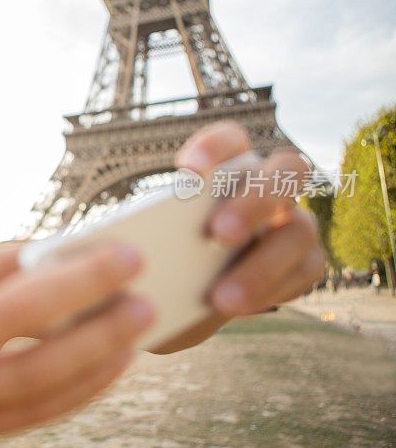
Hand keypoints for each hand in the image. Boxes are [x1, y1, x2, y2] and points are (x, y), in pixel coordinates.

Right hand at [0, 243, 154, 441]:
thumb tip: (68, 263)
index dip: (51, 256)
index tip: (107, 241)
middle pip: (12, 318)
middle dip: (82, 290)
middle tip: (136, 265)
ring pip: (30, 375)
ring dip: (95, 345)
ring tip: (140, 315)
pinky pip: (33, 412)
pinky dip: (82, 386)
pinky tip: (116, 360)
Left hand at [175, 121, 324, 315]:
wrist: (182, 290)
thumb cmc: (166, 248)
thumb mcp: (156, 236)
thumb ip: (158, 227)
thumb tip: (140, 238)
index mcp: (231, 165)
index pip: (233, 139)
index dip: (216, 147)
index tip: (188, 170)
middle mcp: (272, 185)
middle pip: (286, 171)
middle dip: (256, 201)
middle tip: (216, 234)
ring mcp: (294, 221)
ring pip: (299, 230)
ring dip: (263, 265)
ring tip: (219, 296)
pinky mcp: (306, 262)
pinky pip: (304, 272)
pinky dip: (270, 290)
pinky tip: (235, 307)